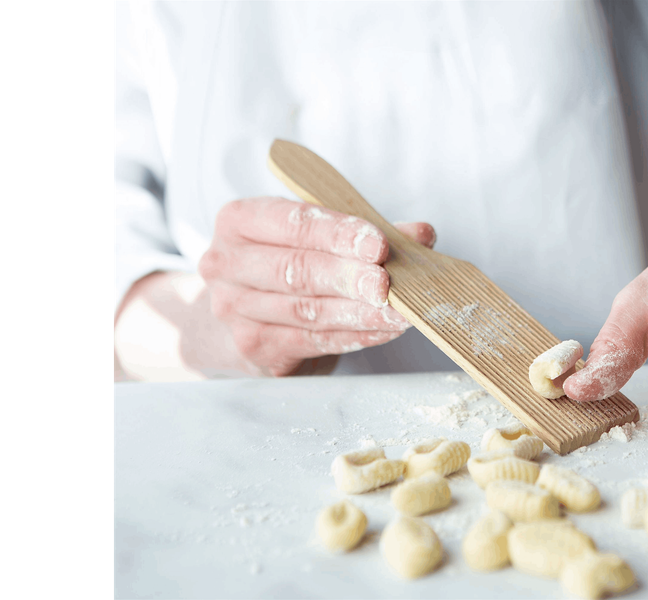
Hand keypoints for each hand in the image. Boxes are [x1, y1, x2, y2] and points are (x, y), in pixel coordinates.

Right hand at [197, 197, 435, 375]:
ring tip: (398, 312)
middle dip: (349, 278)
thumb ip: (368, 232)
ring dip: (359, 313)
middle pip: (296, 270)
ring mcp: (234, 309)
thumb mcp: (319, 236)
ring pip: (307, 310)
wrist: (244, 314)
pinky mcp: (253, 347)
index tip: (378, 244)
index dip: (338, 234)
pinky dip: (354, 336)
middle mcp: (226, 263)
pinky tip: (383, 330)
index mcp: (240, 221)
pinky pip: (311, 341)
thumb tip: (420, 234)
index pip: (292, 223)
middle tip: (387, 284)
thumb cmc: (287, 262)